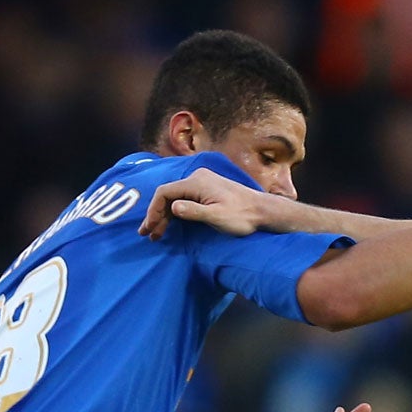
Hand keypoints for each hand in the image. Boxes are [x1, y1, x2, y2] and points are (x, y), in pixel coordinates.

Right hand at [138, 168, 280, 240]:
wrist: (263, 211)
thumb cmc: (243, 216)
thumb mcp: (218, 217)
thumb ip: (194, 211)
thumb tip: (173, 207)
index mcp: (196, 182)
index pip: (165, 193)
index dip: (153, 210)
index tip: (149, 227)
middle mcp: (197, 178)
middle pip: (168, 195)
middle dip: (156, 214)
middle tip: (148, 234)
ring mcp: (203, 182)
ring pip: (176, 197)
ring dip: (165, 215)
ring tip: (157, 234)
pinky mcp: (208, 189)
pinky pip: (185, 198)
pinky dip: (176, 212)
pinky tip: (171, 224)